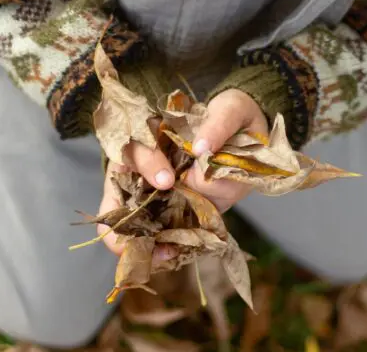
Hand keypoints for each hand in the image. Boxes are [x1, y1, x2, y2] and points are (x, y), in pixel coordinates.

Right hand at [97, 88, 268, 255]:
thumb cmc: (232, 118)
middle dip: (130, 217)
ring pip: (128, 217)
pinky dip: (158, 246)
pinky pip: (155, 231)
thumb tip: (201, 150)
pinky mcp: (172, 209)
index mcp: (151, 133)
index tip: (167, 181)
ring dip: (140, 239)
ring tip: (161, 255)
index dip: (146, 164)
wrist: (248, 139)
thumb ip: (218, 125)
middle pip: (119, 189)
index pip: (134, 145)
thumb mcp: (230, 110)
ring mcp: (154, 190)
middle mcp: (144, 164)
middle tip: (154, 234)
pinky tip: (168, 256)